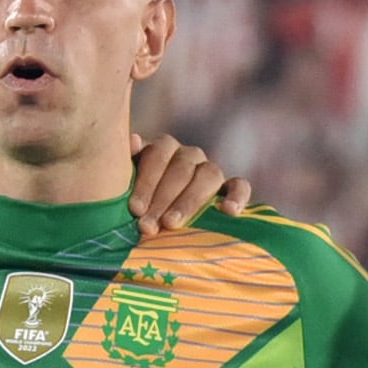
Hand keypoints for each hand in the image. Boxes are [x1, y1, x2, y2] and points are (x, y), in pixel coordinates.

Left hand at [123, 132, 252, 233]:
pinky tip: (229, 211)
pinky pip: (240, 185)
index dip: (146, 182)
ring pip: (209, 175)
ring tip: (172, 224)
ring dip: (189, 201)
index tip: (135, 209)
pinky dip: (237, 196)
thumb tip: (133, 142)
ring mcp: (210, 170)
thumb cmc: (139, 205)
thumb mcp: (127, 185)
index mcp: (163, 150)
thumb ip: (128, 166)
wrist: (161, 223)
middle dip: (162, 199)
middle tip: (148, 226)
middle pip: (181, 168)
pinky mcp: (230, 188)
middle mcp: (188, 155)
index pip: (158, 155)